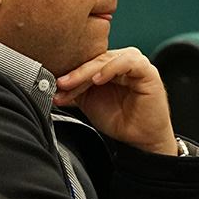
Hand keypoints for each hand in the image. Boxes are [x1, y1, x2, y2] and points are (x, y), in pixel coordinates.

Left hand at [53, 48, 178, 155]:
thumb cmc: (118, 119)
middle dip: (74, 73)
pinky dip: (109, 69)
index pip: (84, 61)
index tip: (53, 85)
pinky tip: (97, 80)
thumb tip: (51, 82)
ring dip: (86, 72)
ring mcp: (135, 64)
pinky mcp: (147, 71)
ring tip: (73, 84)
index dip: (68, 72)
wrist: (140, 139)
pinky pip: (127, 62)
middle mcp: (120, 60)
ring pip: (105, 59)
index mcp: (107, 65)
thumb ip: (74, 88)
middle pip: (93, 59)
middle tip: (60, 84)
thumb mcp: (87, 101)